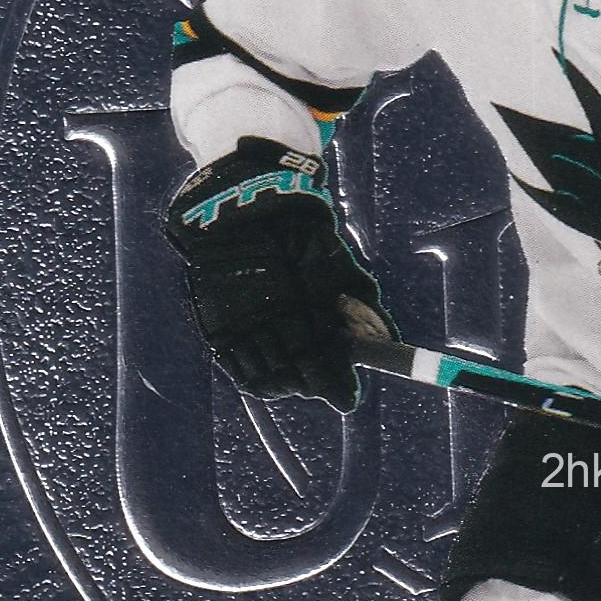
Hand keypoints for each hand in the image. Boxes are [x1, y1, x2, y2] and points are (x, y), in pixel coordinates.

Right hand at [164, 137, 395, 411]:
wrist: (239, 202)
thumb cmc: (295, 228)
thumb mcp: (332, 256)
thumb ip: (357, 297)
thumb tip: (387, 335)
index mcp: (293, 300)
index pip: (316, 359)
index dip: (333, 383)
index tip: (348, 398)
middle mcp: (260, 316)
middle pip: (291, 373)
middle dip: (313, 384)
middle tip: (329, 384)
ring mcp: (233, 321)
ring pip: (262, 376)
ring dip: (287, 384)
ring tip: (302, 382)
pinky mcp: (212, 321)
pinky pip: (234, 365)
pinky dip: (256, 379)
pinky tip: (272, 380)